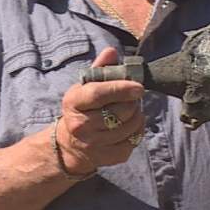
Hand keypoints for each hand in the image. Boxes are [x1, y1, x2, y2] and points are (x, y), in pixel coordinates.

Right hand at [56, 47, 145, 173]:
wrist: (70, 143)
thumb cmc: (83, 107)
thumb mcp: (85, 86)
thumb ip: (100, 68)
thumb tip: (112, 51)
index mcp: (73, 102)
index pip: (98, 94)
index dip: (121, 88)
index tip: (139, 87)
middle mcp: (80, 125)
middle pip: (119, 111)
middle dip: (133, 101)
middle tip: (134, 96)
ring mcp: (93, 144)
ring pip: (129, 127)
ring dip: (138, 115)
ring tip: (133, 109)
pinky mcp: (106, 157)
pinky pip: (132, 142)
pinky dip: (138, 131)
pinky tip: (131, 125)